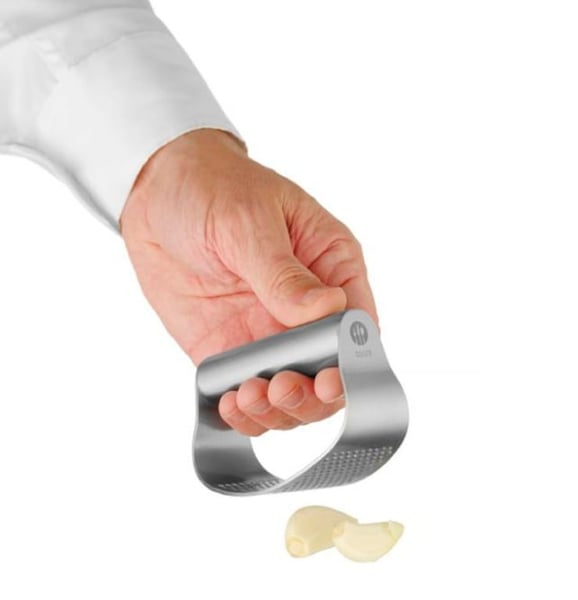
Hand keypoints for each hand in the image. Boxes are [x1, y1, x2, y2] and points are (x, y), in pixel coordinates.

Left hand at [120, 129, 377, 435]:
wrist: (157, 194)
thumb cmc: (214, 187)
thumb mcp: (248, 220)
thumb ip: (284, 273)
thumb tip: (326, 310)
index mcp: (330, 265)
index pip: (359, 324)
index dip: (353, 360)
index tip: (329, 376)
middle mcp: (306, 307)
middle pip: (330, 370)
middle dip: (314, 394)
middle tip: (284, 388)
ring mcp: (269, 332)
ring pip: (293, 392)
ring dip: (279, 410)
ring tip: (251, 396)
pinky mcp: (231, 348)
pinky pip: (247, 392)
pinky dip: (244, 411)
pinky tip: (231, 404)